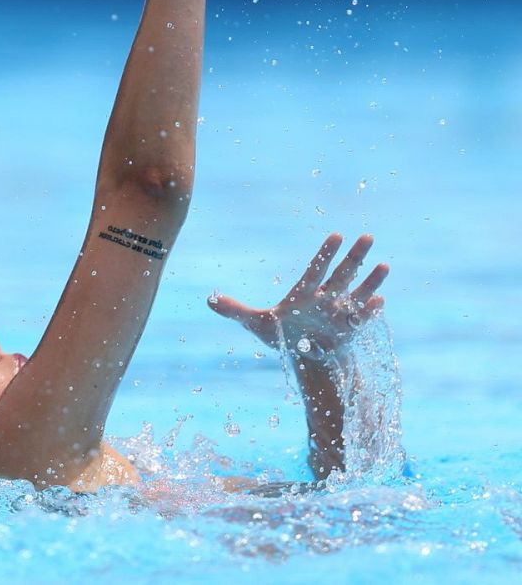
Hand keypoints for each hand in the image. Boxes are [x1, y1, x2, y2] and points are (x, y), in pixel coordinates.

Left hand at [208, 233, 389, 356]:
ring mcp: (341, 314)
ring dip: (371, 281)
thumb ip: (235, 310)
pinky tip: (380, 302)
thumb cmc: (285, 335)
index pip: (316, 269)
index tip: (337, 234)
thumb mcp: (257, 323)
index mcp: (306, 293)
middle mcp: (327, 299)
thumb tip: (208, 300)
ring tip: (384, 265)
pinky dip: (370, 311)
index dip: (326, 253)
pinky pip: (363, 319)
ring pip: (358, 293)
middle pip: (342, 274)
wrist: (307, 357)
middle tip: (367, 236)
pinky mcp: (350, 331)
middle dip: (354, 257)